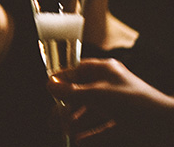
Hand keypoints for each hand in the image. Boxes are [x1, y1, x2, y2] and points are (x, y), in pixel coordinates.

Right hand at [48, 58, 173, 145]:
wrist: (168, 127)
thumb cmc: (134, 103)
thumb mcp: (97, 94)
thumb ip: (71, 91)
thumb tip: (49, 84)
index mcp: (105, 70)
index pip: (77, 71)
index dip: (62, 80)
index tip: (48, 91)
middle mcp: (111, 85)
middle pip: (82, 94)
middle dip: (67, 109)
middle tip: (53, 122)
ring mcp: (119, 105)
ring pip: (92, 112)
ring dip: (77, 123)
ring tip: (64, 133)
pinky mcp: (127, 123)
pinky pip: (103, 127)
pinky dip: (91, 134)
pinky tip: (79, 141)